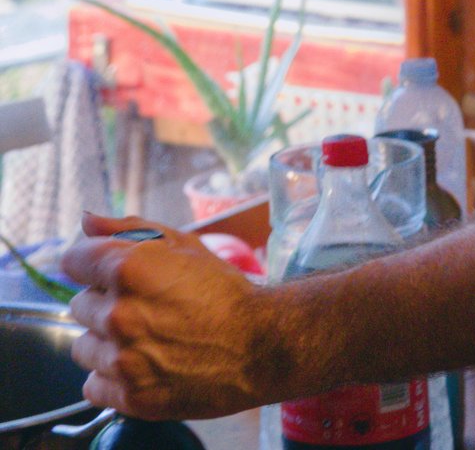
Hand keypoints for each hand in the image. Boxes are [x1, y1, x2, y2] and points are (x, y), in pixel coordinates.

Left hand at [61, 213, 283, 419]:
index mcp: (129, 269)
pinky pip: (93, 383)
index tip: (108, 272)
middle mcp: (118, 313)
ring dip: (105, 341)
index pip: (74, 260)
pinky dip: (111, 375)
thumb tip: (88, 222)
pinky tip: (142, 363)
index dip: (92, 263)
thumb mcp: (185, 244)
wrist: (258, 344)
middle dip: (106, 302)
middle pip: (79, 304)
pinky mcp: (128, 395)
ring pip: (83, 346)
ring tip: (144, 337)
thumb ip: (129, 229)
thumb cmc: (224, 291)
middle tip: (145, 305)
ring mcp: (121, 358)